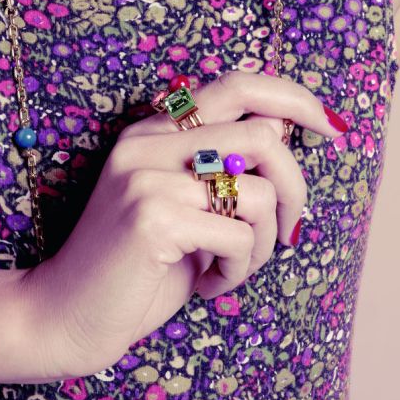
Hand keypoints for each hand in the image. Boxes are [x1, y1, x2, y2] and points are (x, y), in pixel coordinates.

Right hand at [17, 70, 345, 380]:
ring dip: (262, 244)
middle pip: (263, 137)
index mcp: (154, 130)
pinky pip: (239, 237)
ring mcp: (146, 175)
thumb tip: (282, 127)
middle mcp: (148, 141)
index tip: (332, 127)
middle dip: (296, 189)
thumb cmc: (137, 266)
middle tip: (287, 232)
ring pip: (258, 194)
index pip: (236, 86)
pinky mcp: (153, 216)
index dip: (294, 99)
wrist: (67, 314)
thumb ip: (223, 164)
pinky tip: (209, 283)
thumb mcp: (186, 206)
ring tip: (231, 266)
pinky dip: (239, 269)